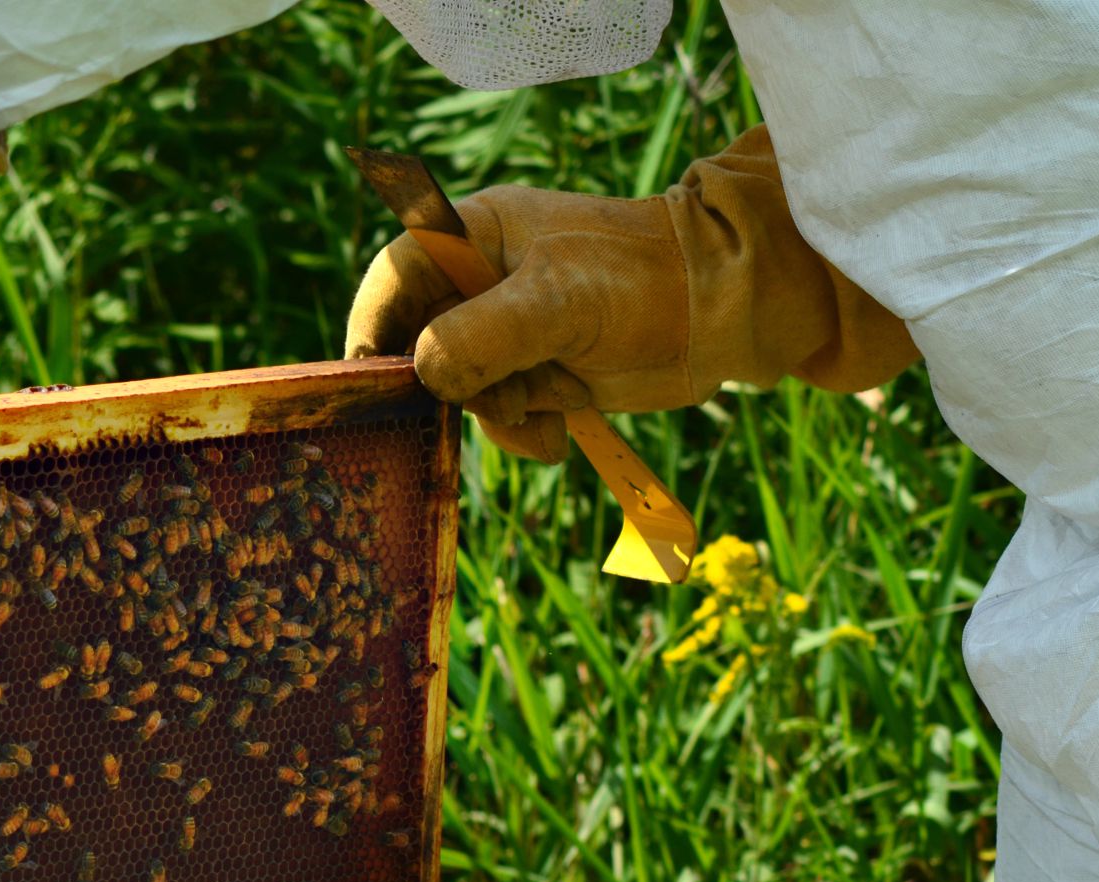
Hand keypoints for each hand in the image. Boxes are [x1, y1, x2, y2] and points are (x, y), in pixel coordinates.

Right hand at [345, 127, 916, 463]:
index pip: (392, 277)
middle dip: (447, 387)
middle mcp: (479, 281)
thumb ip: (481, 335)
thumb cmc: (644, 281)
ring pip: (455, 390)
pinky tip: (561, 429)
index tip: (375, 381)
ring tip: (545, 410)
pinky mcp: (530, 371)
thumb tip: (424, 375)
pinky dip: (521, 431)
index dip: (373, 328)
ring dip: (493, 416)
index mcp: (474, 235)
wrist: (724, 313)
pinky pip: (495, 414)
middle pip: (416, 344)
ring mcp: (504, 330)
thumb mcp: (557, 302)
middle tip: (491, 401)